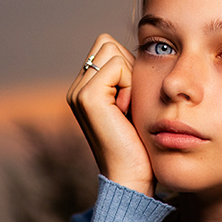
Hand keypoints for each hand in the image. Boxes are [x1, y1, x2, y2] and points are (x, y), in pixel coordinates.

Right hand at [67, 34, 152, 195]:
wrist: (131, 177)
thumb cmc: (140, 146)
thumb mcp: (135, 105)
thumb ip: (129, 80)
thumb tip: (146, 51)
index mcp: (85, 89)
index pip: (108, 48)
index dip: (129, 67)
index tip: (133, 101)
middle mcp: (76, 88)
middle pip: (108, 44)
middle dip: (129, 68)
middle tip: (130, 104)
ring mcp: (78, 91)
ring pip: (112, 51)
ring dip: (130, 77)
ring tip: (128, 109)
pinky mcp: (88, 96)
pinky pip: (117, 65)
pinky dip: (130, 85)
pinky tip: (126, 111)